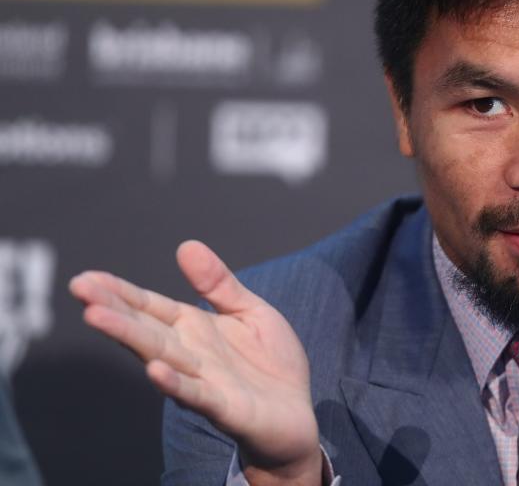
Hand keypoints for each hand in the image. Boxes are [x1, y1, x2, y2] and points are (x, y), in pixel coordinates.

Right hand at [69, 241, 322, 482]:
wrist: (296, 415)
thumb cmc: (269, 364)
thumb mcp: (250, 311)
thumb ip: (219, 284)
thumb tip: (186, 245)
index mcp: (194, 328)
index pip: (150, 307)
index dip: (120, 292)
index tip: (86, 278)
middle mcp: (190, 354)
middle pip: (146, 329)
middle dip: (113, 309)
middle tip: (79, 288)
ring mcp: (203, 381)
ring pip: (161, 356)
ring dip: (130, 338)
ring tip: (98, 317)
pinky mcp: (224, 407)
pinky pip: (196, 394)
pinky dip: (175, 383)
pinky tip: (155, 370)